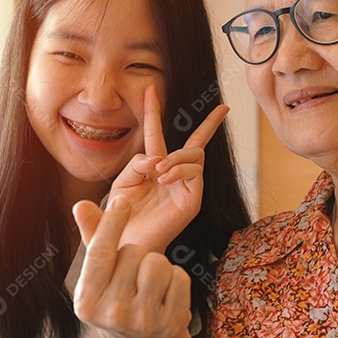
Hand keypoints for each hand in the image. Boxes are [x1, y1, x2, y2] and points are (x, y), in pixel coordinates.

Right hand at [72, 196, 190, 337]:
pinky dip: (177, 279)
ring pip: (158, 261)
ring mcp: (142, 321)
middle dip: (137, 254)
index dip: (111, 222)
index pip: (99, 252)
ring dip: (158, 265)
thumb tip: (80, 204)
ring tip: (151, 284)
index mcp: (87, 302)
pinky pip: (179, 276)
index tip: (122, 201)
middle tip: (134, 276)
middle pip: (133, 252)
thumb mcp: (100, 278)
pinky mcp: (170, 323)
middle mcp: (112, 314)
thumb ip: (92, 240)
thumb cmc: (120, 301)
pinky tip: (167, 295)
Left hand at [109, 85, 228, 252]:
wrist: (121, 250)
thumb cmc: (115, 224)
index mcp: (150, 169)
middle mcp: (171, 175)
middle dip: (209, 124)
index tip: (151, 88)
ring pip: (193, 154)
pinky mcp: (192, 200)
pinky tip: (164, 177)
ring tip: (159, 172)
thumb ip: (133, 166)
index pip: (155, 135)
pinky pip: (195, 171)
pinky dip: (180, 169)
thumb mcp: (119, 187)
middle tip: (222, 108)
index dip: (152, 111)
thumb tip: (154, 159)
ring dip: (176, 157)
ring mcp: (185, 187)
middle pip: (195, 142)